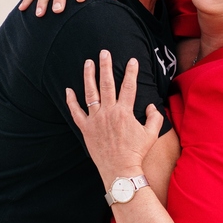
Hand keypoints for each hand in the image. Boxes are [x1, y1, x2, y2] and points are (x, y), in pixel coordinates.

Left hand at [65, 50, 162, 181]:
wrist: (120, 170)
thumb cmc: (136, 153)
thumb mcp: (151, 134)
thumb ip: (155, 117)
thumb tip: (152, 105)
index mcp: (125, 112)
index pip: (129, 87)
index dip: (132, 72)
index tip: (132, 60)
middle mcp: (109, 113)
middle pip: (107, 84)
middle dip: (106, 66)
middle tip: (104, 52)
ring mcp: (95, 120)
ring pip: (90, 94)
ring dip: (89, 77)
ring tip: (88, 63)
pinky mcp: (86, 129)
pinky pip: (76, 113)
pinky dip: (71, 101)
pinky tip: (68, 90)